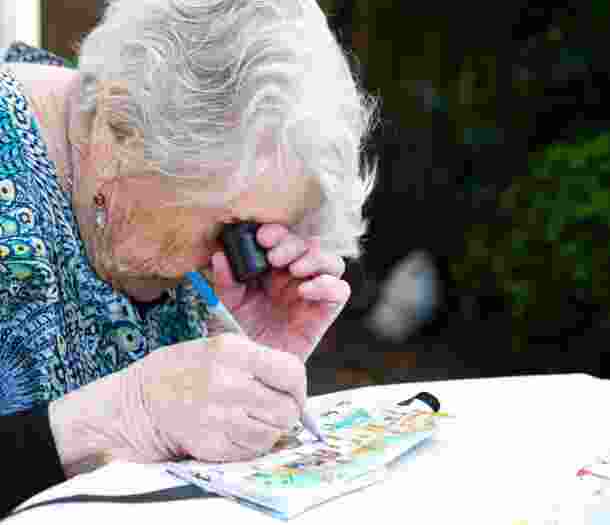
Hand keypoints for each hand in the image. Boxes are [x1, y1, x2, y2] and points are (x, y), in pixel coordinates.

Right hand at [49, 334, 305, 475]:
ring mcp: (219, 417)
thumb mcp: (223, 347)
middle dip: (287, 411)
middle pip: (287, 409)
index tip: (292, 392)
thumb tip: (297, 390)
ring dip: (269, 429)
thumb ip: (261, 364)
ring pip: (273, 434)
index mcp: (234, 352)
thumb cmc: (187, 369)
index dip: (298, 387)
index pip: (292, 372)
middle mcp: (229, 383)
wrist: (140, 400)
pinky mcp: (211, 445)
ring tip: (250, 417)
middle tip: (272, 408)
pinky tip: (235, 430)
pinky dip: (251, 444)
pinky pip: (252, 450)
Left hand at [210, 224, 350, 361]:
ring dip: (314, 258)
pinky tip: (305, 290)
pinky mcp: (323, 314)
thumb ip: (225, 280)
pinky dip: (328, 285)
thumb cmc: (239, 337)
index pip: (283, 240)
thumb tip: (219, 255)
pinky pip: (340, 291)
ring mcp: (312, 295)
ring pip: (330, 262)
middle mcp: (294, 279)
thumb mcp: (226, 305)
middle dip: (292, 244)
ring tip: (294, 269)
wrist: (250, 373)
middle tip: (274, 256)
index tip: (261, 237)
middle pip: (308, 245)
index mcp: (272, 270)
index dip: (276, 232)